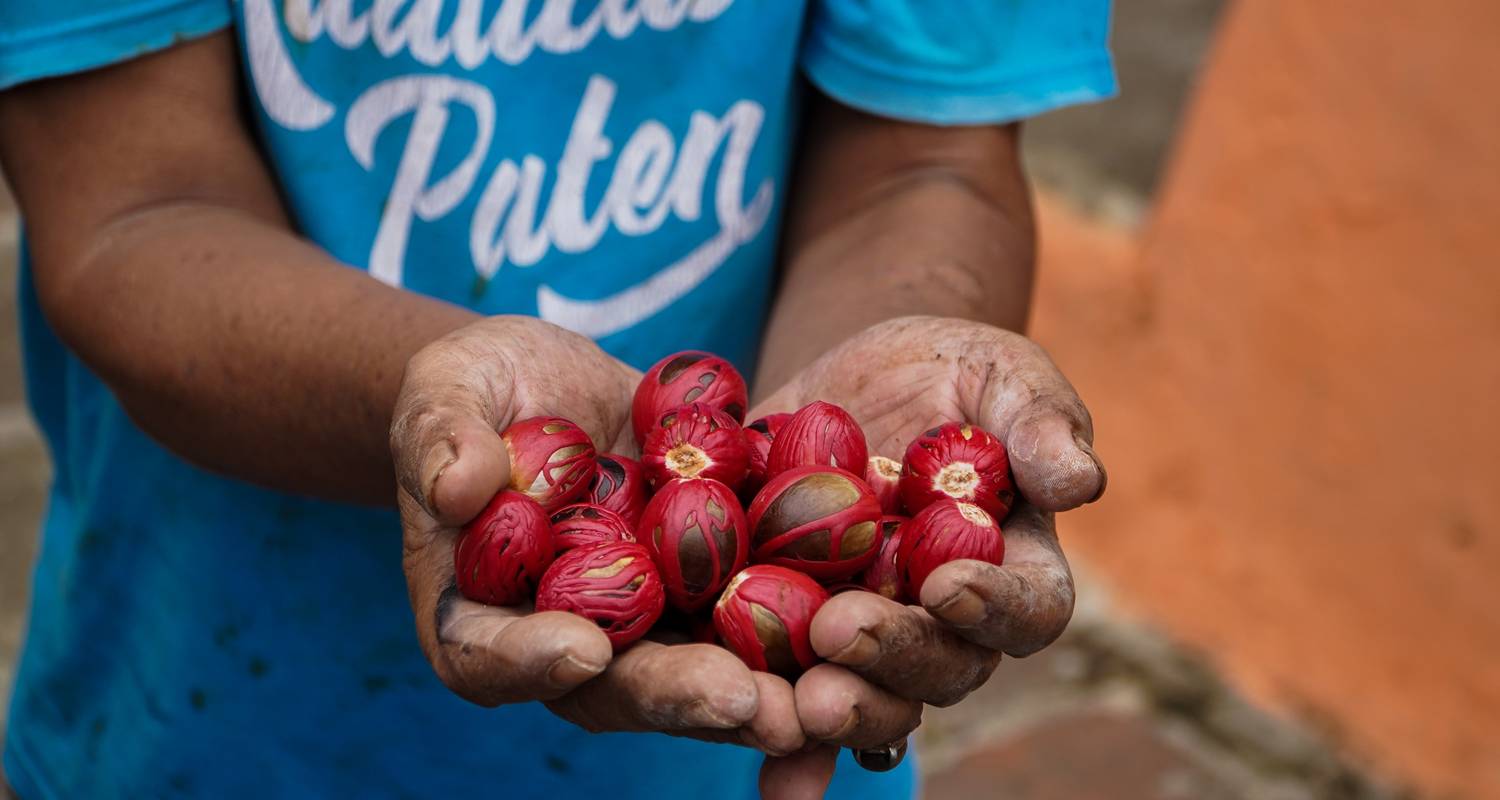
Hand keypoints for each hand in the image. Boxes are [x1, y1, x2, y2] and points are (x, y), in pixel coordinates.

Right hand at [391, 317, 809, 785]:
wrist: (550, 382)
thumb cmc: (476, 389)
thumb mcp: (445, 392)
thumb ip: (442, 436)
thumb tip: (455, 484)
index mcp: (479, 615)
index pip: (487, 659)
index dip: (530, 664)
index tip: (580, 649)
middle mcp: (566, 638)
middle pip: (613, 686)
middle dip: (679, 697)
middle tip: (742, 703)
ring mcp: (645, 619)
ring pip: (699, 667)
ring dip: (760, 687)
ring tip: (821, 696)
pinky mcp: (711, 584)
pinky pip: (757, 610)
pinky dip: (808, 621)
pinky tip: (866, 614)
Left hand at [749, 316, 1105, 765]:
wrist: (854, 378)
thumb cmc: (951, 372)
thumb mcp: (1000, 375)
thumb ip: (1040, 422)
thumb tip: (1082, 481)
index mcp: (1013, 569)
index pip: (1027, 609)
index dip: (995, 607)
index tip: (948, 583)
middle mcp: (945, 625)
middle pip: (940, 669)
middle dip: (892, 658)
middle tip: (840, 634)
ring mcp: (870, 635)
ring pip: (868, 697)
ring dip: (836, 711)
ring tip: (794, 704)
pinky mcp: (792, 631)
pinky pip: (787, 690)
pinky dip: (775, 731)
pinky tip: (751, 745)